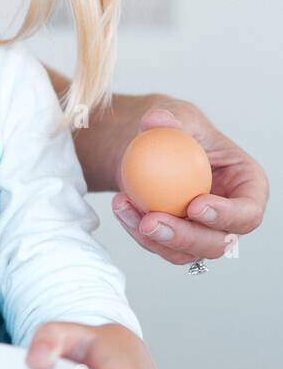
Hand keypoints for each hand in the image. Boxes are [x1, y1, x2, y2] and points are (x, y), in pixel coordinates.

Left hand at [111, 101, 267, 267]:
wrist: (150, 147)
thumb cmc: (176, 130)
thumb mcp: (177, 115)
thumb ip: (170, 118)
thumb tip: (158, 120)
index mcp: (246, 186)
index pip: (249, 211)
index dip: (227, 216)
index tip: (194, 205)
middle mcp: (230, 216)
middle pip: (219, 243)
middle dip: (185, 238)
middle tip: (150, 222)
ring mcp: (203, 232)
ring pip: (185, 252)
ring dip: (152, 237)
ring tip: (123, 205)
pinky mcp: (176, 239)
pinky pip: (158, 246)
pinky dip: (136, 230)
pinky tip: (119, 206)